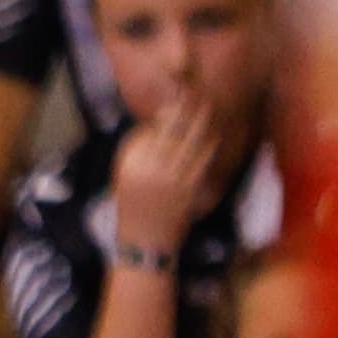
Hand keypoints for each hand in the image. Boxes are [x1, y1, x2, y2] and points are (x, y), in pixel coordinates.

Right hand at [107, 89, 232, 249]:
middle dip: (185, 110)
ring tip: (207, 109)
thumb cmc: (133, 206)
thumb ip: (137, 150)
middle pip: (171, 131)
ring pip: (189, 143)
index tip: (176, 100)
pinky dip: (208, 147)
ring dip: (200, 123)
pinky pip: (201, 163)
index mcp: (132, 164)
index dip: (167, 113)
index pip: (151, 130)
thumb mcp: (124, 176)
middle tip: (196, 95)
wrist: (144, 243)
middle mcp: (149, 168)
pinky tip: (213, 138)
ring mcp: (170, 179)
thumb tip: (155, 124)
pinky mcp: (187, 191)